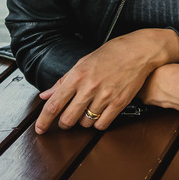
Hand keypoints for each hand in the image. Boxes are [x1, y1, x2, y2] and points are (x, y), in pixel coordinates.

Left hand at [34, 28, 178, 133]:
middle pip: (68, 119)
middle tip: (66, 120)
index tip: (39, 128)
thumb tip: (46, 94)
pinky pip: (102, 123)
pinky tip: (99, 115)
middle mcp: (90, 87)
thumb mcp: (83, 62)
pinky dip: (98, 123)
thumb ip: (63, 81)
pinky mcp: (119, 103)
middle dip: (64, 123)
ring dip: (82, 122)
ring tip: (86, 112)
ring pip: (85, 123)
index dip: (43, 120)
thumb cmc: (112, 53)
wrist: (139, 50)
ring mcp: (105, 96)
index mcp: (78, 76)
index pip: (54, 104)